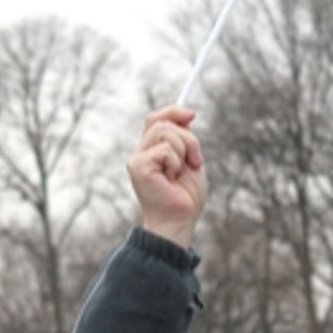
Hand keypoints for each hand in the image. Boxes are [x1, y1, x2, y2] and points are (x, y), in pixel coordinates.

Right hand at [127, 106, 205, 250]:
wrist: (180, 220)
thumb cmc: (185, 196)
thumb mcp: (191, 159)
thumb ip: (185, 138)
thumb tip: (187, 114)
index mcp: (152, 149)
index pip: (156, 119)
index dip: (173, 111)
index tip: (192, 115)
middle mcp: (141, 152)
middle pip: (162, 122)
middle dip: (188, 138)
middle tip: (195, 161)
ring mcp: (137, 159)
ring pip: (165, 132)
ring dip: (184, 150)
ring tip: (181, 172)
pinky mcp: (138, 166)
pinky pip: (164, 150)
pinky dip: (176, 163)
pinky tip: (171, 179)